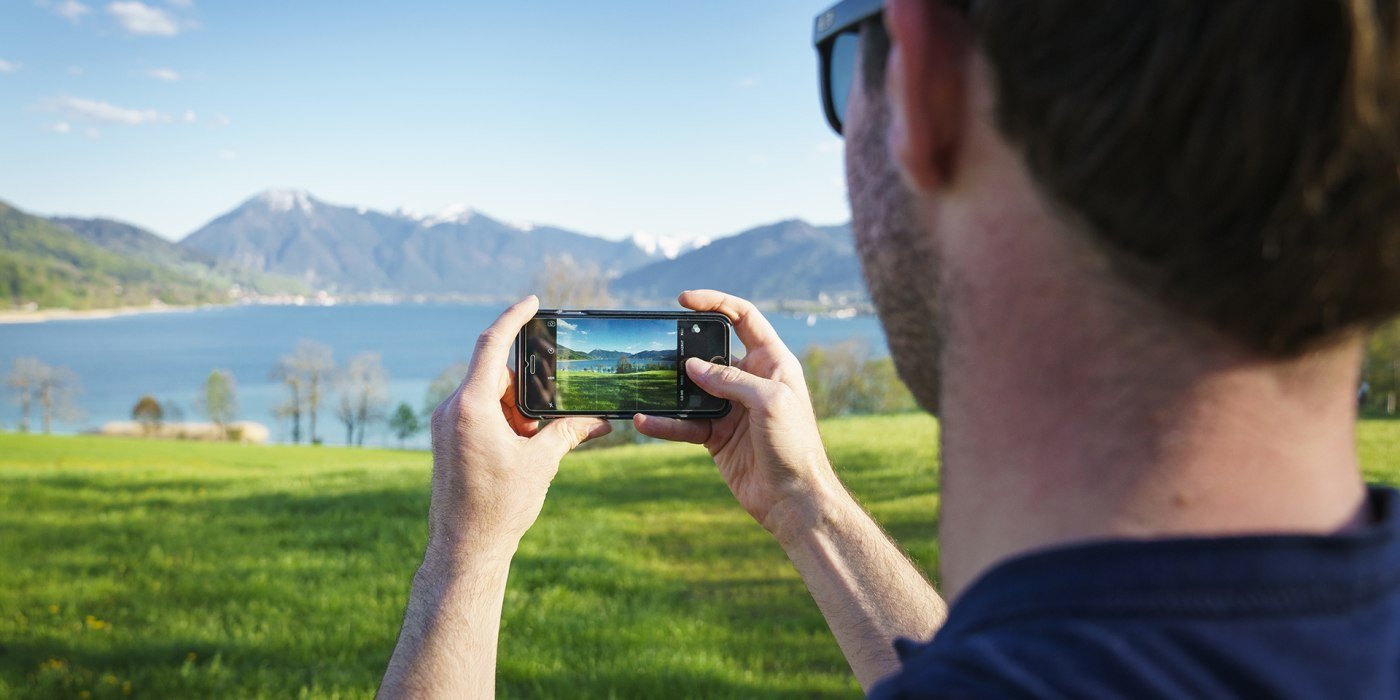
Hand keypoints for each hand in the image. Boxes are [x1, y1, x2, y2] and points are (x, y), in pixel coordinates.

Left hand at [427, 295, 610, 561]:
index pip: (492, 345)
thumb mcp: (542, 463)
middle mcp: (452, 409)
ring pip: (488, 396)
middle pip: (496, 375)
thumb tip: (601, 421)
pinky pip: (477, 414)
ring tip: (533, 444)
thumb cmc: (500, 507)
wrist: (465, 548)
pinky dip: (501, 421)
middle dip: (527, 388)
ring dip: (515, 410)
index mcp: (471, 407)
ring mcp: (445, 424)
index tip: (531, 302)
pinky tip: (520, 448)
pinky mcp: (445, 439)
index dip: (513, 318)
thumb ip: (569, 432)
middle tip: (549, 415)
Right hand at [634, 290, 843, 540]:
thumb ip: (730, 379)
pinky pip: (685, 423)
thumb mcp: (769, 401)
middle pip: (711, 352)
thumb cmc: (795, 445)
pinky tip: (646, 422)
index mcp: (772, 363)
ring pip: (692, 390)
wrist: (794, 499)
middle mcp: (751, 381)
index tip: (684, 300)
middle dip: (684, 349)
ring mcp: (732, 408)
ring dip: (669, 389)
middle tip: (659, 347)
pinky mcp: (717, 436)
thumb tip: (692, 367)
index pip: (744, 318)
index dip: (716, 303)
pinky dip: (666, 423)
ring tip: (645, 386)